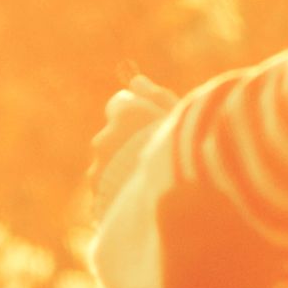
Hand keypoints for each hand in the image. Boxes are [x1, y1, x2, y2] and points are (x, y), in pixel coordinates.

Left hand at [83, 76, 178, 232]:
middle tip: (155, 158)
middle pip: (112, 136)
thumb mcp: (182, 119)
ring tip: (152, 185)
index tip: (150, 125)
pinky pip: (107, 194)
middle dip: (126, 144)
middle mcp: (105, 140)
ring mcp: (98, 172)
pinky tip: (144, 203)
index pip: (119, 103)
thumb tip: (135, 81)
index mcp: (126, 114)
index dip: (135, 113)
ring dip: (121, 172)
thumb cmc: (191, 154)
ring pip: (107, 167)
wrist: (182, 206)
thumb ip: (156, 97)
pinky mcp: (97, 202)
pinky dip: (119, 197)